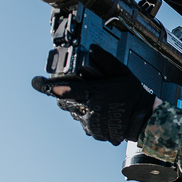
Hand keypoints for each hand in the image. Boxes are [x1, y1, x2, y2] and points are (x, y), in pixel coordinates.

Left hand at [32, 47, 155, 145]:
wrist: (145, 121)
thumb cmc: (134, 96)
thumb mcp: (123, 73)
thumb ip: (106, 61)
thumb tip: (93, 49)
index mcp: (91, 94)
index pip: (60, 90)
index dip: (45, 86)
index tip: (37, 81)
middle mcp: (87, 110)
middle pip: (62, 101)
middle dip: (63, 94)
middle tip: (73, 88)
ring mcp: (89, 123)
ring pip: (73, 111)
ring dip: (77, 105)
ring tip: (95, 100)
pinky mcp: (93, 132)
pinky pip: (84, 121)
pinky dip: (88, 115)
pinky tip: (101, 111)